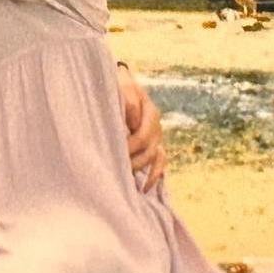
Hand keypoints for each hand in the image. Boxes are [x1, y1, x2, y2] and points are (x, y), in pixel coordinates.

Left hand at [117, 63, 165, 192]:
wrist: (119, 83)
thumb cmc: (118, 85)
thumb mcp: (122, 87)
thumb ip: (128, 101)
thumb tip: (133, 123)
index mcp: (150, 113)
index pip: (142, 137)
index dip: (129, 148)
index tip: (113, 154)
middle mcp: (156, 127)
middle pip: (149, 151)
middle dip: (132, 161)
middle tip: (115, 169)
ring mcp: (156, 137)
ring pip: (155, 159)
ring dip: (141, 170)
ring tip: (126, 180)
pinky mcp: (153, 145)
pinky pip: (160, 163)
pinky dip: (154, 176)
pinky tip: (145, 189)